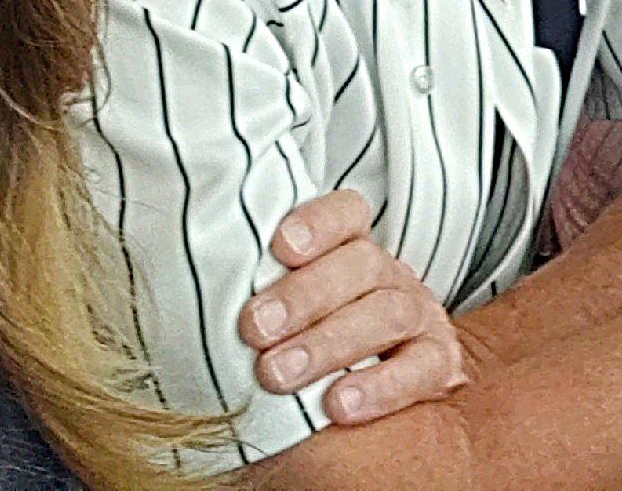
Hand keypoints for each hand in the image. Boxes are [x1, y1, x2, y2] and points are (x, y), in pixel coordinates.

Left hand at [239, 191, 466, 424]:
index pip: (346, 215)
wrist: (367, 407)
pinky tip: (338, 405)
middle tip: (255, 329)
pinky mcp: (438, 365)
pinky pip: (420, 368)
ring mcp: (417, 318)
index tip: (279, 248)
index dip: (317, 223)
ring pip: (387, 313)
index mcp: (350, 251)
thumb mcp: (280, 318)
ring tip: (279, 375)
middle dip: (304, 296)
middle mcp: (388, 277)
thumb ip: (254, 302)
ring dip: (329, 343)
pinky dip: (380, 387)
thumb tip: (183, 297)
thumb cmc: (302, 350)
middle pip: (360, 265)